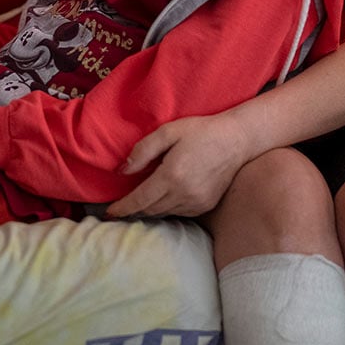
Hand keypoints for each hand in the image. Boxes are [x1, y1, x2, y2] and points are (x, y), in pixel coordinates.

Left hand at [105, 113, 252, 218]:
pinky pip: (178, 212)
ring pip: (164, 213)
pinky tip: (162, 198)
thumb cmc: (200, 132)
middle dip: (132, 210)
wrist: (236, 140)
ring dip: (149, 210)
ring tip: (137, 204)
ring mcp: (197, 202)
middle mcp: (184, 194)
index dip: (122, 208)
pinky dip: (166, 208)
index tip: (108, 213)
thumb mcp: (168, 132)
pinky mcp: (205, 206)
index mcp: (172, 176)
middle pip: (150, 210)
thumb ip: (142, 151)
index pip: (139, 200)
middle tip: (118, 208)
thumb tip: (122, 171)